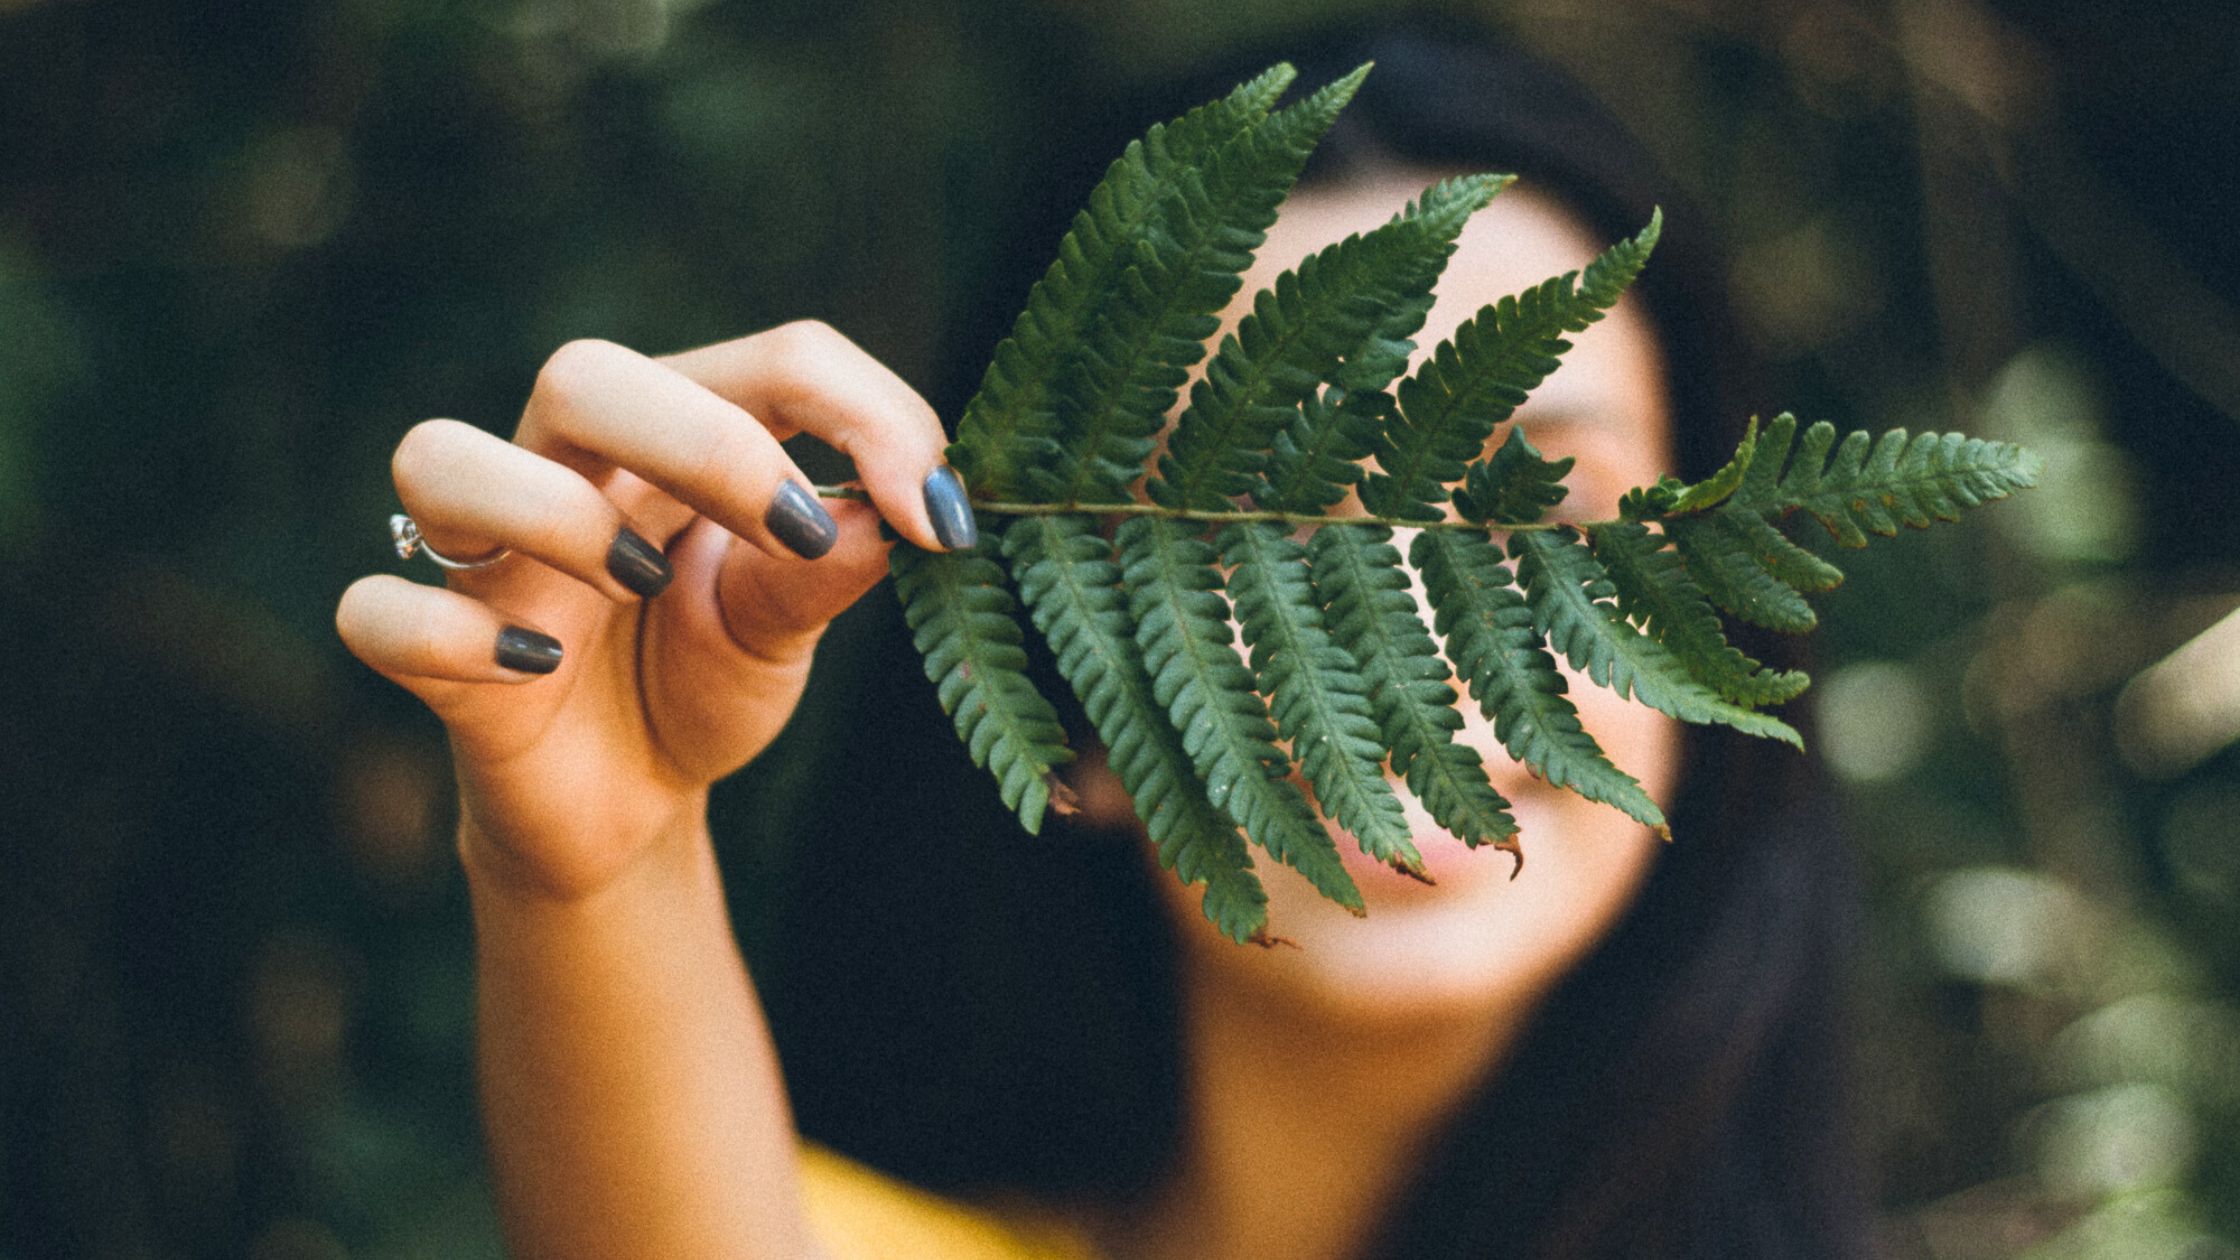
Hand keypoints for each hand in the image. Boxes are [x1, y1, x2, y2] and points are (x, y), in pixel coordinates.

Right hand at [338, 323, 969, 897]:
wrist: (623, 804)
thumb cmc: (698, 676)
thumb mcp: (778, 628)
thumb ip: (825, 572)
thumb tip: (892, 516)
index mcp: (676, 439)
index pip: (772, 360)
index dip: (867, 415)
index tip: (938, 519)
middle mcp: (567, 469)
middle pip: (582, 374)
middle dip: (705, 441)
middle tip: (798, 531)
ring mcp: (485, 559)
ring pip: (439, 457)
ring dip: (550, 513)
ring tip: (637, 585)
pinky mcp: (427, 655)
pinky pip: (378, 612)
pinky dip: (452, 633)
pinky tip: (538, 668)